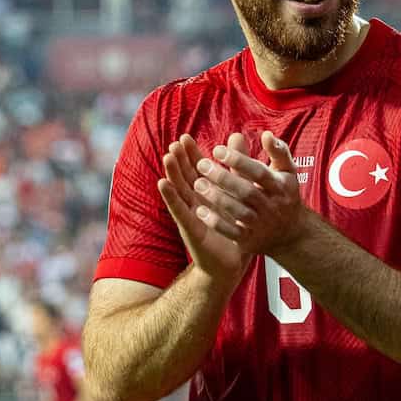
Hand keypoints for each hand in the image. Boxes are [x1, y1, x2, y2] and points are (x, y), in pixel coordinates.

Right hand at [158, 133, 249, 284]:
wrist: (231, 264)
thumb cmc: (233, 229)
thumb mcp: (238, 194)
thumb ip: (237, 167)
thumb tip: (238, 138)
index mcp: (207, 194)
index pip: (197, 170)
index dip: (191, 154)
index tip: (186, 137)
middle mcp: (196, 202)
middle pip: (185, 177)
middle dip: (180, 159)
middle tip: (176, 141)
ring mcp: (190, 215)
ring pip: (179, 190)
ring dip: (172, 173)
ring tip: (167, 156)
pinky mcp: (189, 227)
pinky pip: (178, 209)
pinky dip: (170, 196)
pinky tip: (162, 183)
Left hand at [191, 131, 305, 255]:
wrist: (291, 233)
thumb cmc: (284, 195)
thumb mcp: (287, 172)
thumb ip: (277, 151)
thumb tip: (265, 134)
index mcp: (280, 186)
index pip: (258, 172)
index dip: (238, 160)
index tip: (216, 149)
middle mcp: (272, 206)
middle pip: (246, 191)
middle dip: (222, 177)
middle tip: (201, 164)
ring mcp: (261, 225)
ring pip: (237, 212)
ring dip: (216, 198)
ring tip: (197, 184)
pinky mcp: (250, 240)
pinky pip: (231, 232)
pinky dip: (215, 222)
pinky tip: (199, 210)